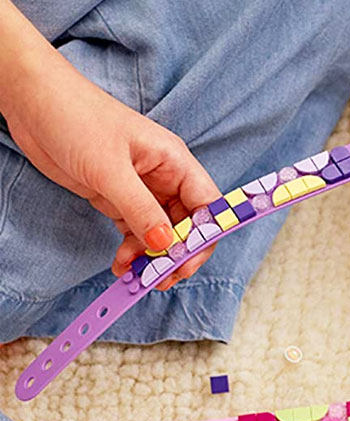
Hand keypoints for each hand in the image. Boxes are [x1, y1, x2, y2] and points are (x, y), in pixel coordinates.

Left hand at [0, 42, 220, 289]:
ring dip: (152, 257)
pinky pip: (135, 231)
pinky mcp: (116, 196)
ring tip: (135, 275)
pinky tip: (122, 264)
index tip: (187, 262)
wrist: (32, 101)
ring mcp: (140, 188)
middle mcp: (163, 177)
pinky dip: (132, 250)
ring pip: (161, 232)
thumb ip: (140, 209)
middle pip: (187, 224)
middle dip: (177, 254)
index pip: (207, 205)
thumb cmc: (75, 119)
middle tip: (161, 279)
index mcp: (174, 162)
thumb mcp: (109, 169)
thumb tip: (166, 245)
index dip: (205, 236)